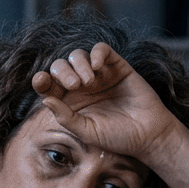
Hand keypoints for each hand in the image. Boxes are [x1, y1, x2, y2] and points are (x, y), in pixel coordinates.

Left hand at [31, 43, 179, 165]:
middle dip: (62, 72)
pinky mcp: (117, 66)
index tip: (40, 81)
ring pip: (78, 56)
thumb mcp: (87, 131)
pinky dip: (96, 53)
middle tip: (74, 85)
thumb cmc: (117, 137)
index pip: (49, 86)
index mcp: (70, 102)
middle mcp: (82, 87)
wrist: (148, 134)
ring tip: (90, 82)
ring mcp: (99, 75)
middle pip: (60, 66)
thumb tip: (45, 99)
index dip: (42, 80)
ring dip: (79, 64)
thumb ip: (65, 117)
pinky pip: (102, 50)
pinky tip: (97, 65)